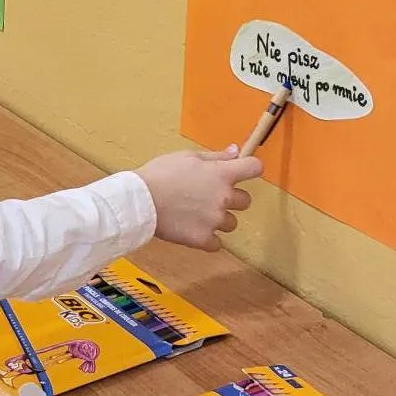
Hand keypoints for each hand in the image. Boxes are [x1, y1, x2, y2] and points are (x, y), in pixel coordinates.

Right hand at [138, 147, 261, 251]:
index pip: (255, 168)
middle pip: (245, 201)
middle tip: (210, 197)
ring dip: (219, 220)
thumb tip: (236, 151)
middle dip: (231, 199)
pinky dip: (208, 239)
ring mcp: (215, 220)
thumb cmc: (160, 174)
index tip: (243, 171)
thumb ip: (215, 156)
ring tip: (197, 215)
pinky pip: (217, 244)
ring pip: (231, 223)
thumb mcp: (187, 157)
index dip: (251, 168)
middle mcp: (224, 198)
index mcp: (222, 174)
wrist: (140, 201)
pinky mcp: (204, 239)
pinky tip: (193, 230)